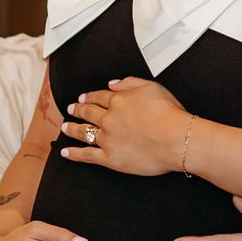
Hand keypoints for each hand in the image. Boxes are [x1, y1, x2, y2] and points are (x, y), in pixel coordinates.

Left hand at [61, 77, 197, 177]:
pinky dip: (74, 154)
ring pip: (83, 132)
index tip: (82, 98)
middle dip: (78, 110)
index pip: (99, 97)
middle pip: (88, 113)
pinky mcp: (110, 158)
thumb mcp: (152, 87)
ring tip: (65, 127)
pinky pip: (87, 156)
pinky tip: (66, 152)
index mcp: (118, 101)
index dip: (89, 97)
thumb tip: (111, 84)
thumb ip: (129, 82)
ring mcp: (108, 139)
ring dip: (72, 128)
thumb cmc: (169, 113)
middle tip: (71, 109)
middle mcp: (109, 119)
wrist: (176, 139)